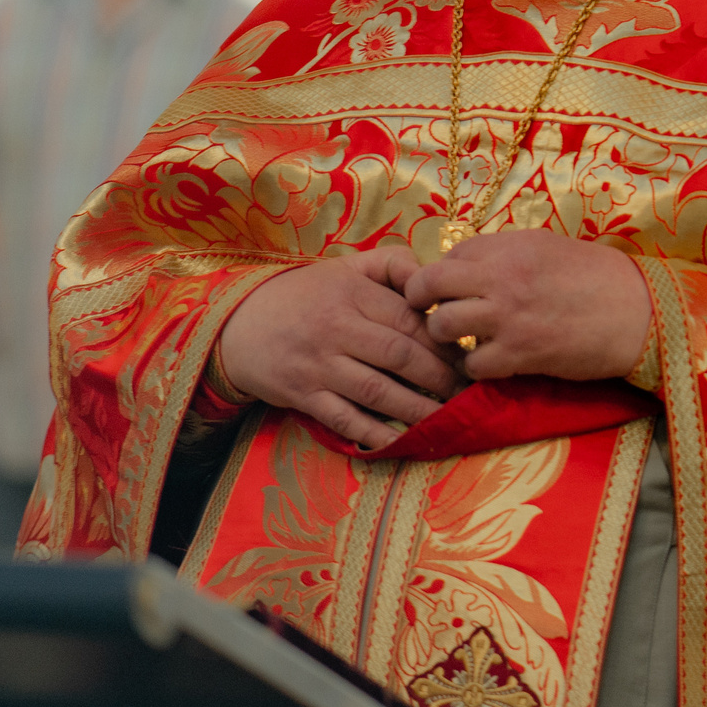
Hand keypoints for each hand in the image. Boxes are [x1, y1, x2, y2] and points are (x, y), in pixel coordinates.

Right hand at [217, 248, 466, 452]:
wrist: (238, 325)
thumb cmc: (305, 296)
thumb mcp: (345, 268)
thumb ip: (391, 264)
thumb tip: (433, 278)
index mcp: (351, 294)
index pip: (409, 319)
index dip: (443, 340)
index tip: (468, 356)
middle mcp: (336, 329)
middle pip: (400, 356)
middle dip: (441, 377)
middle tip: (468, 392)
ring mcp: (319, 366)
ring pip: (378, 392)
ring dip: (418, 409)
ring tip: (448, 418)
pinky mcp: (304, 396)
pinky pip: (346, 420)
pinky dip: (376, 434)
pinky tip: (403, 441)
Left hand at [404, 230, 652, 383]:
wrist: (638, 313)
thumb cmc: (598, 277)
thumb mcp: (548, 247)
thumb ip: (506, 253)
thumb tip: (469, 264)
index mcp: (510, 247)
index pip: (451, 255)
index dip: (445, 273)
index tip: (451, 287)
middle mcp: (501, 278)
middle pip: (429, 284)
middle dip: (421, 299)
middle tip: (431, 311)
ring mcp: (507, 318)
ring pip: (442, 326)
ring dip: (445, 336)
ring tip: (460, 340)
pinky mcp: (520, 355)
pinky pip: (472, 365)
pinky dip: (475, 367)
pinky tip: (491, 362)